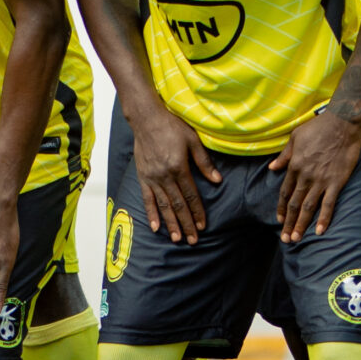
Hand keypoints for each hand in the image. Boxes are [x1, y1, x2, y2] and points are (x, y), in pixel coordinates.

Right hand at [131, 108, 220, 242]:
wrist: (146, 118)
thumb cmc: (171, 126)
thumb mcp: (193, 140)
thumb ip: (204, 162)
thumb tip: (217, 180)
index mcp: (179, 167)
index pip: (191, 195)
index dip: (197, 212)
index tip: (203, 226)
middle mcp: (165, 176)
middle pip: (178, 205)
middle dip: (186, 224)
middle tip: (192, 240)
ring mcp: (152, 178)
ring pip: (163, 205)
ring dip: (171, 223)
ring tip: (177, 238)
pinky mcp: (143, 177)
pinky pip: (147, 199)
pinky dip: (151, 214)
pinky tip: (155, 227)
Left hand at [268, 111, 360, 238]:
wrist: (341, 123)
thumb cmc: (318, 127)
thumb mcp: (295, 137)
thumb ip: (284, 155)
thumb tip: (272, 167)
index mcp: (295, 166)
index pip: (285, 192)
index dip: (281, 208)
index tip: (279, 220)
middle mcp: (305, 176)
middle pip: (294, 204)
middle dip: (289, 223)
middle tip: (285, 239)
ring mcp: (321, 180)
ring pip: (308, 207)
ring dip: (301, 224)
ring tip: (296, 238)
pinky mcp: (337, 181)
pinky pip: (329, 204)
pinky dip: (324, 218)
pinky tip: (320, 231)